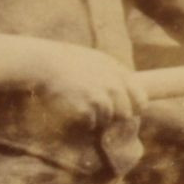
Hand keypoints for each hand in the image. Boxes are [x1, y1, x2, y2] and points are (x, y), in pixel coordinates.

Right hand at [27, 42, 147, 125]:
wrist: (42, 63)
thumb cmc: (67, 62)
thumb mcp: (96, 59)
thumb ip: (114, 73)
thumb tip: (127, 93)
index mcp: (118, 72)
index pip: (141, 100)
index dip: (134, 108)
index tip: (126, 111)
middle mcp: (113, 85)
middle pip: (125, 114)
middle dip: (113, 115)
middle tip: (96, 109)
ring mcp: (101, 98)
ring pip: (106, 120)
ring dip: (95, 117)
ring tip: (79, 103)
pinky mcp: (86, 109)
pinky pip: (91, 124)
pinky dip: (82, 120)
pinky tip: (71, 107)